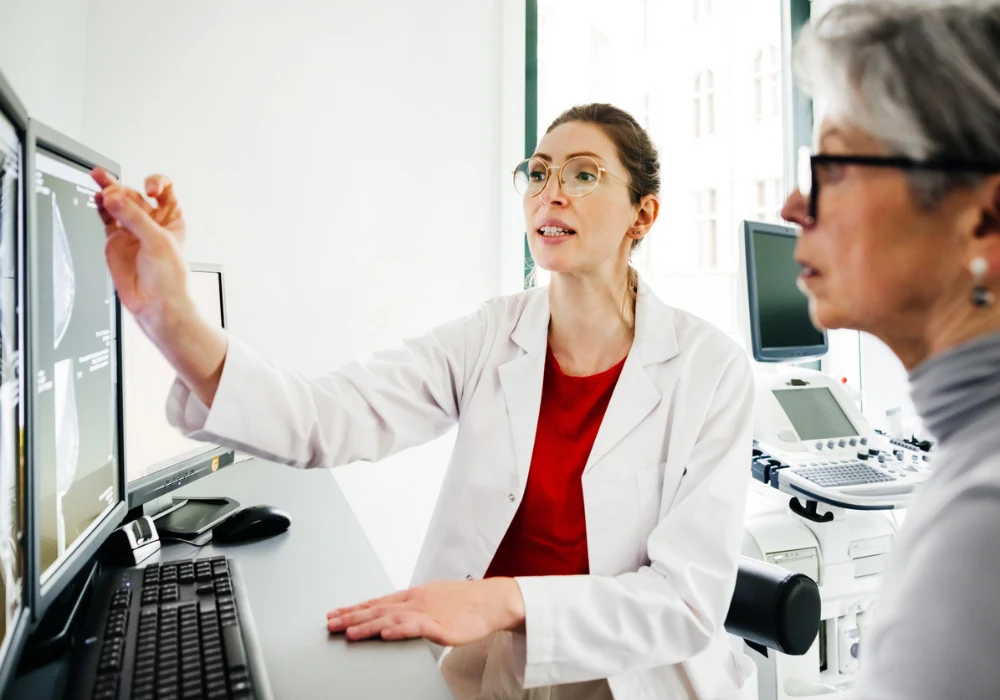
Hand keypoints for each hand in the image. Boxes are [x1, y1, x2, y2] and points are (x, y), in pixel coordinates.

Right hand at [93, 170, 227, 406]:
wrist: (156, 304)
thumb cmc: (170, 278)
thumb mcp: (157, 241)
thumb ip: (134, 218)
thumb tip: (113, 198)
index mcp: (172, 218)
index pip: (165, 189)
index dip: (156, 183)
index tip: (149, 190)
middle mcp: (152, 222)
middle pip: (135, 194)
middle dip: (124, 189)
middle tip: (112, 190)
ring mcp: (132, 230)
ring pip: (118, 203)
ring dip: (109, 189)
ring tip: (98, 178)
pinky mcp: (116, 240)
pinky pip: (106, 217)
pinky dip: (101, 207)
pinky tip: (97, 198)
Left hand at [326, 578, 525, 645]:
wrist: (491, 600)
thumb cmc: (463, 601)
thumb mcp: (432, 598)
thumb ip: (410, 607)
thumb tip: (391, 615)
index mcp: (413, 596)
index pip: (377, 602)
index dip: (354, 608)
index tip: (334, 614)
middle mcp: (416, 602)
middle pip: (379, 609)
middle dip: (352, 617)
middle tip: (331, 624)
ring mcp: (428, 613)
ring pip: (393, 619)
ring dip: (369, 625)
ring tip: (351, 632)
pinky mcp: (441, 626)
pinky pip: (417, 628)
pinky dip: (400, 630)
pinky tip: (387, 634)